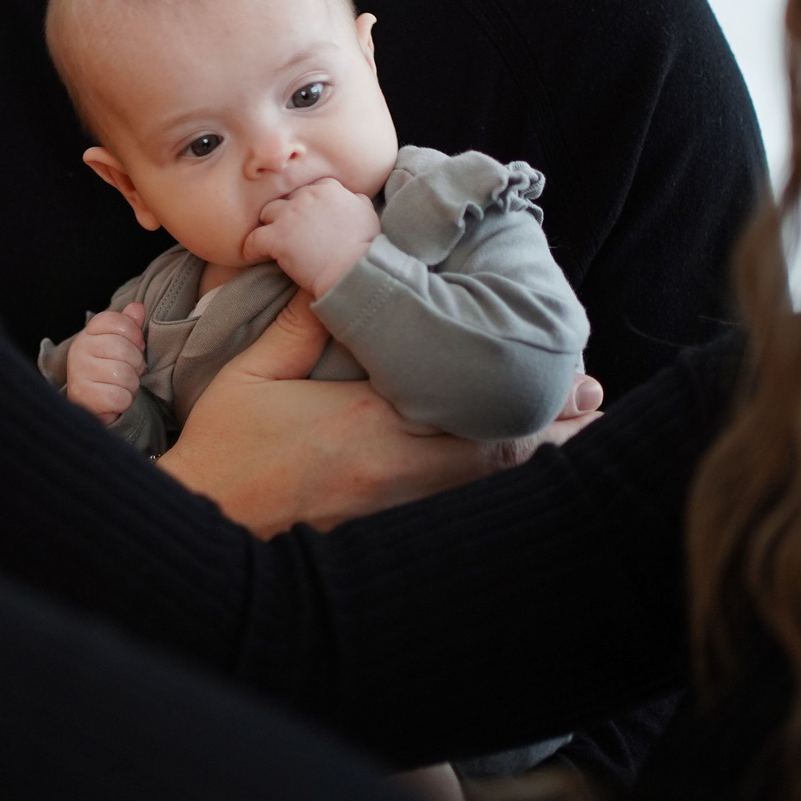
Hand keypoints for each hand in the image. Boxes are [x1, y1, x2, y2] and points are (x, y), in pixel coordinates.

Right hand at [64, 302, 145, 421]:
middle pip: (124, 349)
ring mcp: (78, 372)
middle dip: (136, 365)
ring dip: (131, 386)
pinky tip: (115, 401)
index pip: (118, 321)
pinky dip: (124, 401)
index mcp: (88, 333)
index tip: (136, 347)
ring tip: (121, 387)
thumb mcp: (119, 346)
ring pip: (123, 374)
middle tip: (129, 373)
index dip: (134, 335)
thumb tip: (138, 308)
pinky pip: (118, 396)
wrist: (92, 408)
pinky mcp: (83, 395)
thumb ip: (128, 326)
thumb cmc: (109, 375)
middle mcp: (79, 349)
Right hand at [155, 297, 604, 535]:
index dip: (526, 398)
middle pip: (496, 455)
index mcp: (367, 427)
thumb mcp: (251, 374)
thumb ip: (300, 326)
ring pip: (484, 484)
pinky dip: (493, 480)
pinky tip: (516, 467)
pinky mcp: (384, 524)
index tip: (570, 376)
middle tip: (596, 403)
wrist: (205, 522)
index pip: (466, 410)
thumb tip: (341, 275)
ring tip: (580, 432)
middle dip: (552, 430)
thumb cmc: (225, 446)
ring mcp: (394, 506)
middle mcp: (395, 472)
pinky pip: (455, 501)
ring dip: (532, 457)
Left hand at [241, 178, 377, 294]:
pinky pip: (253, 239)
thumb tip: (355, 198)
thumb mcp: (369, 215)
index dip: (306, 203)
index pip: (310, 188)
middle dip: (286, 213)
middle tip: (288, 231)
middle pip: (286, 198)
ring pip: (267, 212)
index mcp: (329, 189)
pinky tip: (252, 256)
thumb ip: (358, 201)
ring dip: (268, 225)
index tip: (307, 217)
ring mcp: (289, 215)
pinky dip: (251, 248)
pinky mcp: (276, 237)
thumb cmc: (366, 247)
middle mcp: (307, 196)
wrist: (355, 270)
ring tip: (269, 241)